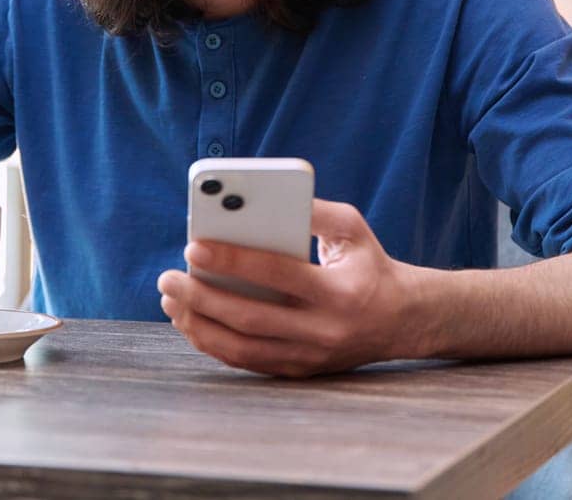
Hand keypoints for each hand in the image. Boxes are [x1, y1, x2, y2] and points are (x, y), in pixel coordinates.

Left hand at [157, 199, 423, 377]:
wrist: (403, 320)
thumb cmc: (369, 265)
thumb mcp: (352, 229)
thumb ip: (312, 211)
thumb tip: (259, 201)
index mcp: (339, 292)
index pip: (278, 274)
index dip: (233, 260)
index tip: (193, 245)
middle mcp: (324, 330)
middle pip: (251, 318)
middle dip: (201, 297)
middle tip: (167, 278)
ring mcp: (310, 357)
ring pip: (243, 349)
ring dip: (199, 326)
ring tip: (170, 301)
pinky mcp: (299, 371)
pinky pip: (248, 362)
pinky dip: (214, 344)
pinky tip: (191, 321)